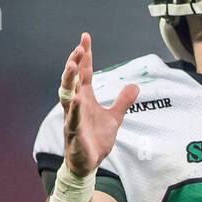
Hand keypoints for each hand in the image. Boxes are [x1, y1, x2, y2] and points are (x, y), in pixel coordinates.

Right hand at [58, 33, 138, 175]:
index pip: (85, 73)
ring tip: (73, 65)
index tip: (85, 37)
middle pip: (73, 80)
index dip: (85, 56)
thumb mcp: (114, 118)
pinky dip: (74, 110)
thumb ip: (123, 101)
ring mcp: (73, 118)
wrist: (88, 164)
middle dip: (75, 63)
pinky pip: (72, 120)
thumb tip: (134, 85)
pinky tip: (77, 99)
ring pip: (67, 96)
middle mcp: (76, 105)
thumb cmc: (96, 139)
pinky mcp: (74, 133)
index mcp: (85, 98)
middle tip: (79, 48)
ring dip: (69, 81)